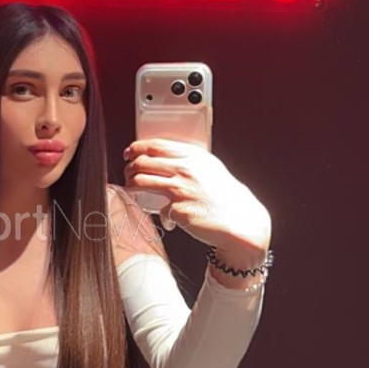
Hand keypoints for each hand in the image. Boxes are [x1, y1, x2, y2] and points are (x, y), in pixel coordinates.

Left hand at [123, 139, 270, 254]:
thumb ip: (189, 161)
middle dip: (129, 168)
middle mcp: (185, 170)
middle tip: (128, 174)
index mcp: (193, 157)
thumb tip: (163, 158)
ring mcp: (181, 190)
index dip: (137, 147)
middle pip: (142, 163)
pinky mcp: (178, 211)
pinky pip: (159, 210)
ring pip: (140, 182)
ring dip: (130, 186)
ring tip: (132, 191)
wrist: (240, 221)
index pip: (156, 145)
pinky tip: (170, 221)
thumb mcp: (210, 168)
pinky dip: (163, 216)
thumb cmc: (226, 196)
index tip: (129, 153)